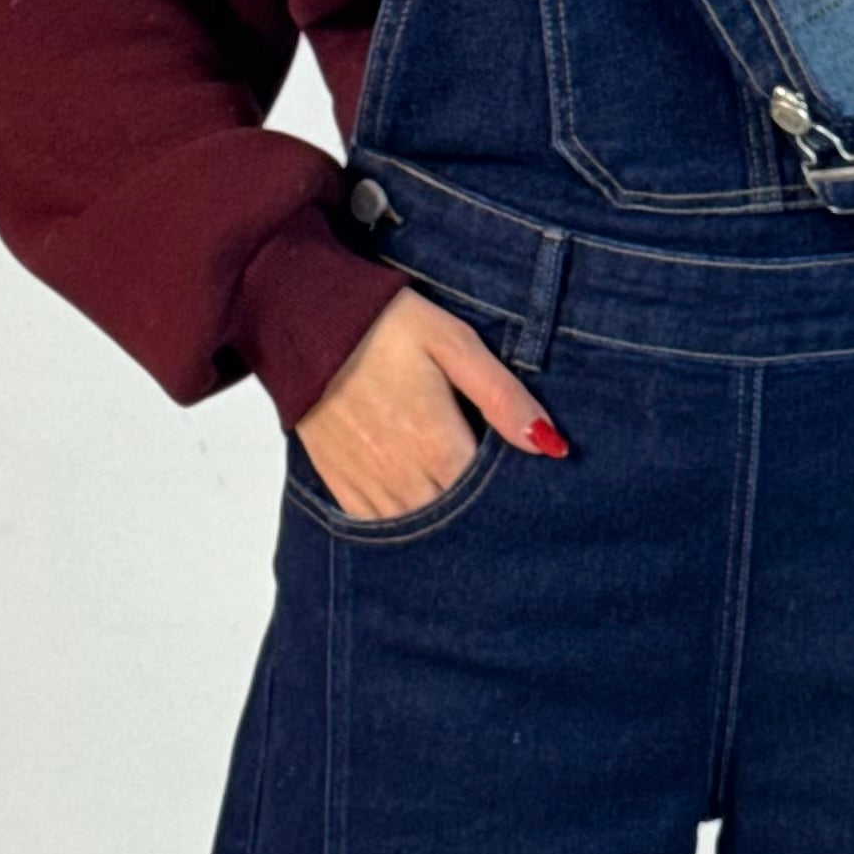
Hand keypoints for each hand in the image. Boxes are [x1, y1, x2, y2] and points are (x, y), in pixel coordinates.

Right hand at [293, 284, 567, 520]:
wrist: (304, 320)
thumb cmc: (386, 325)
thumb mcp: (454, 344)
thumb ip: (502, 398)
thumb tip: (550, 445)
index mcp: (438, 445)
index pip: (492, 501)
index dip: (514, 499)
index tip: (527, 490)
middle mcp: (404, 477)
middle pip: (459, 522)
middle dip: (482, 516)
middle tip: (502, 502)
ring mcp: (370, 486)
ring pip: (422, 532)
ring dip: (445, 526)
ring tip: (465, 508)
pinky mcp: (343, 486)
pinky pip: (381, 529)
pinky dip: (406, 527)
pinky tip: (421, 506)